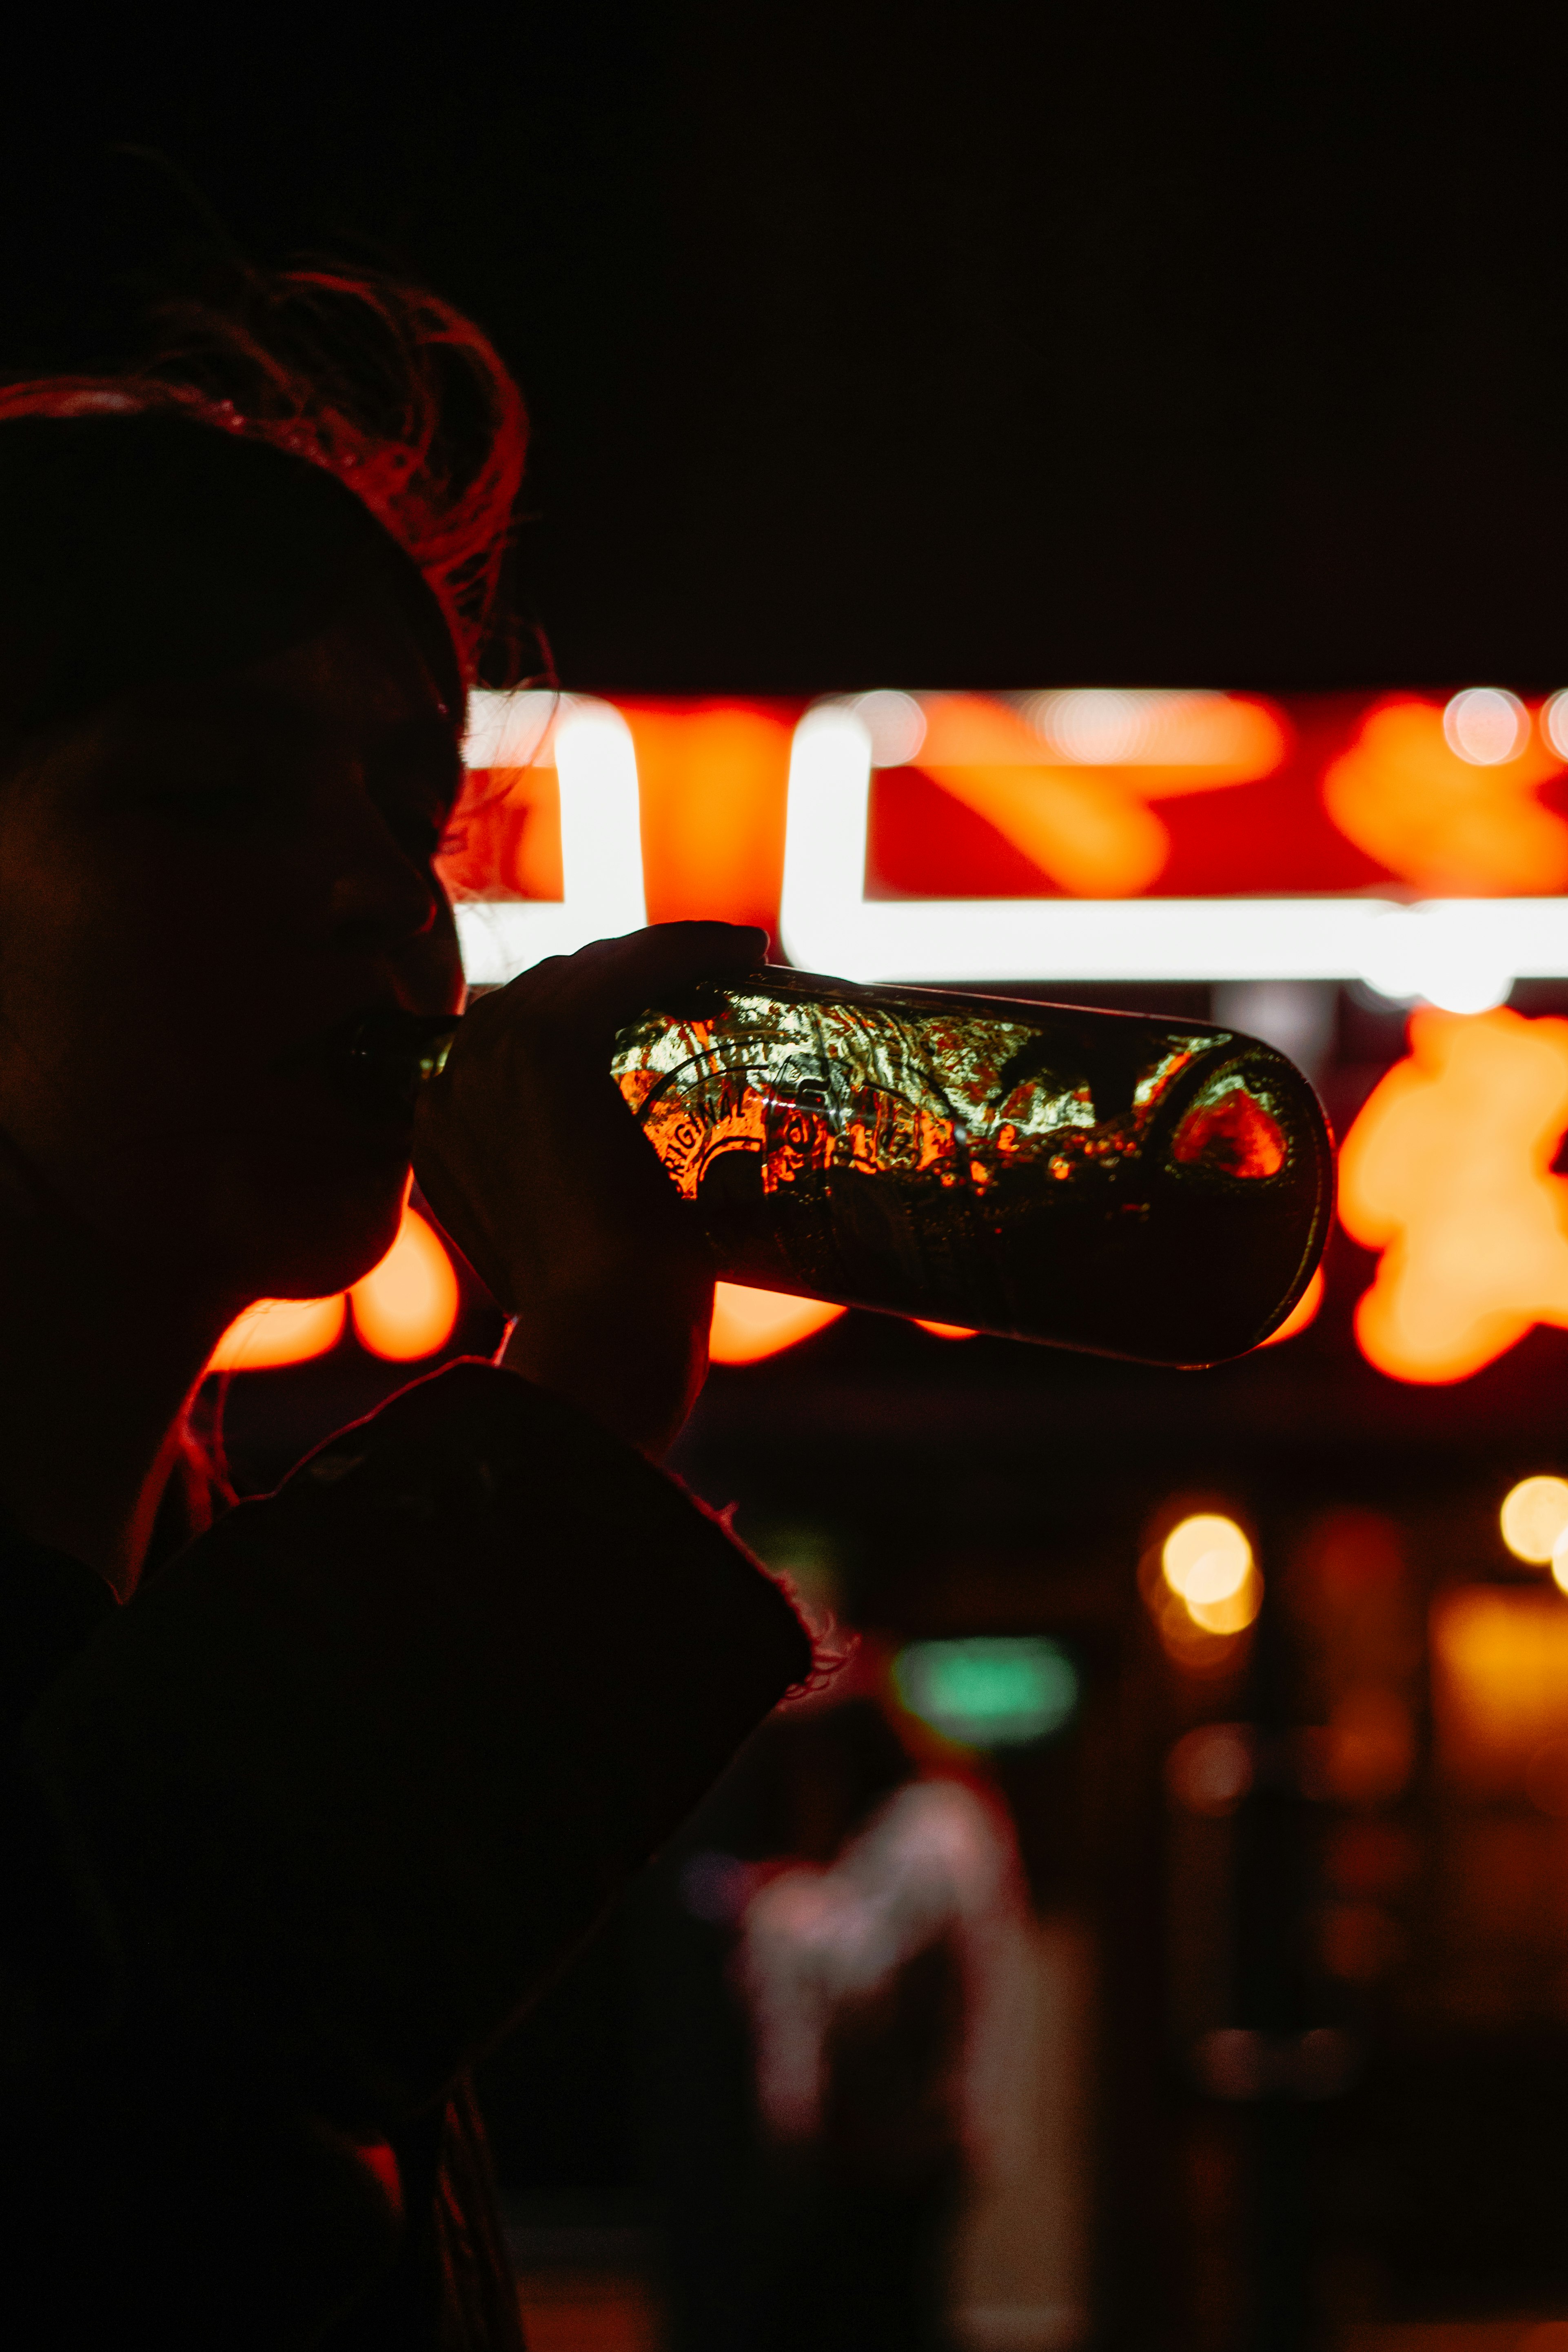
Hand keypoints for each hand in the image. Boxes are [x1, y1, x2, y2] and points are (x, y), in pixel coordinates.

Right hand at [412, 923, 765, 1456]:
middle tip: (712, 992)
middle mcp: (451, 1081)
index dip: (597, 1011)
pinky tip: (741, 949)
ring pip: (591, 970)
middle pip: (553, 990)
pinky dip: (689, 946)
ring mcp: (493, 1059)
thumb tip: (626, 1202)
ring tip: (733, 967)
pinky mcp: (550, 1048)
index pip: (521, 1033)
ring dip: (666, 956)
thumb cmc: (604, 1328)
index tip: (670, 1017)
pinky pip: (631, 965)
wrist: (597, 1348)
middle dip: (629, 979)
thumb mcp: (564, 1253)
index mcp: (441, 1126)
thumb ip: (568, 1209)